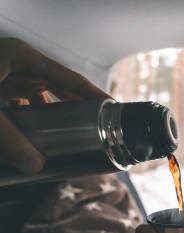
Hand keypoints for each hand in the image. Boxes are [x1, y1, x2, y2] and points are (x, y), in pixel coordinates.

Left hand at [0, 38, 109, 173]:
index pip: (67, 77)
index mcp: (20, 57)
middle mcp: (16, 61)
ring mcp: (4, 71)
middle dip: (77, 107)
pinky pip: (22, 98)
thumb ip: (8, 139)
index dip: (92, 93)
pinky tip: (37, 133)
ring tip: (73, 135)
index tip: (113, 108)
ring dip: (54, 114)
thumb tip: (35, 166)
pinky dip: (32, 115)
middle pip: (57, 85)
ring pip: (40, 93)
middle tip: (98, 128)